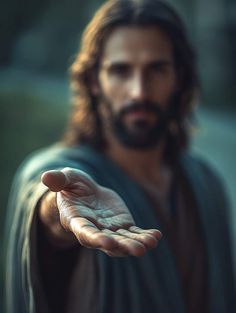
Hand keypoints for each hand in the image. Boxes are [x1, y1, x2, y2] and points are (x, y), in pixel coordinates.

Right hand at [41, 167, 161, 256]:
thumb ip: (58, 179)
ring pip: (124, 240)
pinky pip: (134, 233)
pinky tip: (156, 236)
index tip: (106, 242)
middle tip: (138, 250)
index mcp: (77, 220)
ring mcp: (110, 230)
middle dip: (123, 246)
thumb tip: (46, 177)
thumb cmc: (72, 187)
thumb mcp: (66, 179)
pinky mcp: (123, 225)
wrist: (86, 194)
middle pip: (108, 242)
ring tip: (151, 243)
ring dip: (137, 243)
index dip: (95, 238)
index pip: (85, 232)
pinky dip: (144, 235)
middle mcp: (94, 230)